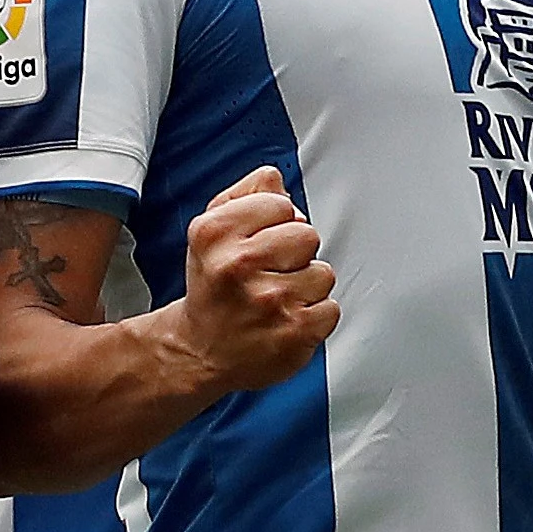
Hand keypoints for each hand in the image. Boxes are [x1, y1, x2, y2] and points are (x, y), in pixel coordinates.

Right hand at [168, 167, 338, 394]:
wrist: (201, 351)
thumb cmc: (214, 288)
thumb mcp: (212, 232)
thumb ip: (246, 194)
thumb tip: (277, 180)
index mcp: (215, 233)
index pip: (281, 203)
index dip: (275, 222)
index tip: (258, 242)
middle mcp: (238, 265)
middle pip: (307, 234)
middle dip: (294, 253)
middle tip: (268, 272)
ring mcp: (269, 300)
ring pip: (323, 272)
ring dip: (306, 287)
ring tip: (276, 299)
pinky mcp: (295, 332)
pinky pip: (331, 308)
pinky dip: (314, 317)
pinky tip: (286, 320)